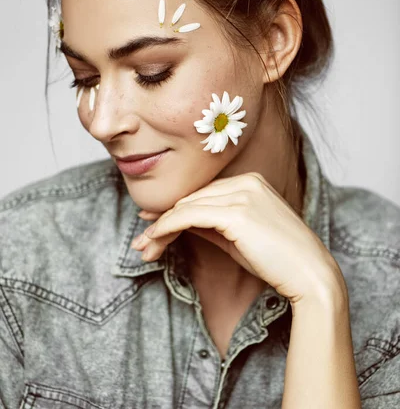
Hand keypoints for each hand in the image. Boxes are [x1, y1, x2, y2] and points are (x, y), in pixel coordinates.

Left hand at [131, 173, 342, 304]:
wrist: (311, 274)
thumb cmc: (278, 259)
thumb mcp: (239, 238)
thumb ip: (211, 224)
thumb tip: (179, 221)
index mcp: (250, 181)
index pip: (201, 194)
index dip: (174, 211)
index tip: (152, 225)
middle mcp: (245, 181)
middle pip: (191, 199)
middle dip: (163, 222)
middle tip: (142, 243)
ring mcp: (241, 194)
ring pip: (186, 207)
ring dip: (160, 228)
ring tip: (143, 248)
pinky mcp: (236, 212)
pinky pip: (189, 216)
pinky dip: (167, 227)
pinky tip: (153, 240)